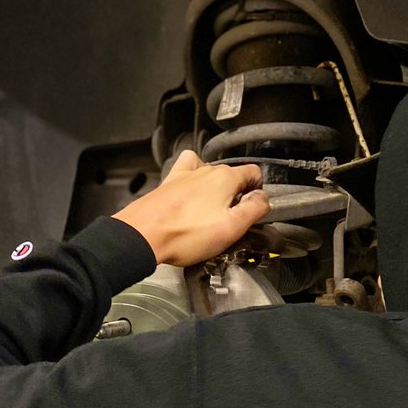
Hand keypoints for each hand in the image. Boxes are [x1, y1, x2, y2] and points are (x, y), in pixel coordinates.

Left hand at [113, 150, 269, 266]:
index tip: (254, 207)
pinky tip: (192, 196)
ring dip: (215, 190)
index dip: (259, 190)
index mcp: (225, 178)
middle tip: (232, 220)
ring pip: (209, 175)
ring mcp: (184, 176)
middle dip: (237, 194)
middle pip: (232, 176)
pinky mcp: (168, 185)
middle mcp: (204, 170)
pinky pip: (187, 174)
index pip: (254, 173)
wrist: (142, 236)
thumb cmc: (184, 234)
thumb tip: (264, 199)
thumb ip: (253, 210)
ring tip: (211, 214)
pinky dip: (193, 180)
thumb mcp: (231, 228)